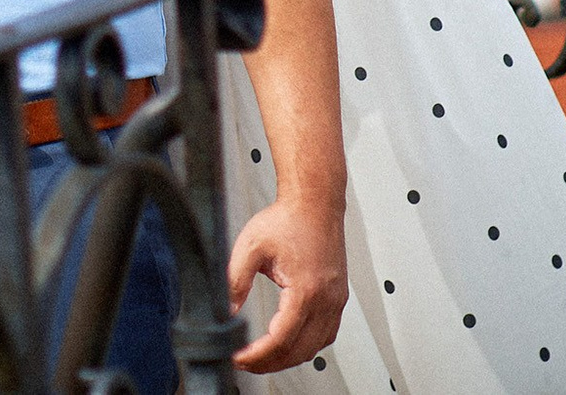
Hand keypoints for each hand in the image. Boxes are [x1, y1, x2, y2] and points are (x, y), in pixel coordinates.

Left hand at [228, 195, 347, 373]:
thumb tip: (226, 311)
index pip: (282, 338)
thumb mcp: (251, 246)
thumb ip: (236, 280)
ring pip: (315, 347)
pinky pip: (326, 334)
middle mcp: (327, 299)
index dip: (259, 355)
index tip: (239, 358)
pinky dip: (307, 345)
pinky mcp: (338, 297)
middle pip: (299, 350)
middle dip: (270, 363)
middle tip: (245, 362)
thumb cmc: (288, 218)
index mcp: (306, 289)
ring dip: (289, 358)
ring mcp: (336, 300)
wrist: (316, 201)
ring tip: (263, 357)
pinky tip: (290, 343)